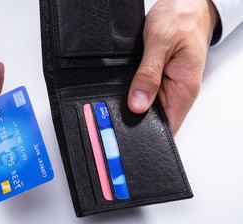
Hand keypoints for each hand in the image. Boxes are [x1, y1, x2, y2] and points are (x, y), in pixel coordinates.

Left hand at [127, 0, 218, 133]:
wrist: (185, 4)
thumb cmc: (181, 19)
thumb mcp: (160, 43)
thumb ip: (148, 74)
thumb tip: (137, 104)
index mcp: (183, 90)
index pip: (168, 128)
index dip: (148, 133)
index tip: (127, 130)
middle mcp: (176, 92)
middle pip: (153, 120)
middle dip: (134, 118)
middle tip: (115, 111)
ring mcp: (167, 87)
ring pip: (146, 107)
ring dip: (132, 103)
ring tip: (119, 94)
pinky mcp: (158, 80)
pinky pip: (144, 93)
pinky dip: (133, 91)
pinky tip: (124, 85)